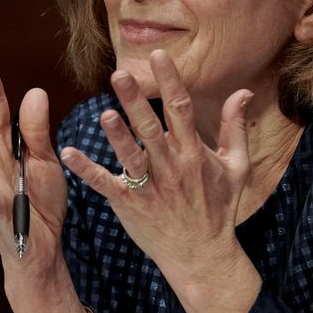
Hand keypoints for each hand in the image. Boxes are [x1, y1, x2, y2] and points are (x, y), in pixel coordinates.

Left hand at [59, 49, 260, 312]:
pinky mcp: (130, 205)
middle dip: (136, 101)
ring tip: (104, 114)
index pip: (181, 109)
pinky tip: (69, 153)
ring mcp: (150, 187)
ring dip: (116, 136)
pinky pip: (106, 185)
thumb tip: (243, 91)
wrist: (203, 256)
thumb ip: (235, 126)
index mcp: (194, 153)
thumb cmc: (220, 208)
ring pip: (131, 156)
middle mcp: (171, 167)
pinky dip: (87, 170)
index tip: (158, 55)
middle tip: (120, 74)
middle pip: (151, 128)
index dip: (170, 81)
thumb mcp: (237, 166)